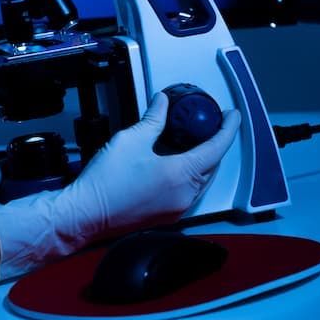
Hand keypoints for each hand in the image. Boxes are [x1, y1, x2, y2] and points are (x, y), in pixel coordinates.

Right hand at [0, 91, 240, 280]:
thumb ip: (153, 120)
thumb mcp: (131, 140)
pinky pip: (188, 191)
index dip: (228, 128)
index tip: (233, 114)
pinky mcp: (167, 216)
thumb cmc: (107, 179)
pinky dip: (189, 174)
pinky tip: (175, 163)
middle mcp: (186, 195)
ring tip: (193, 141)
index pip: (217, 148)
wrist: (86, 214)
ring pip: (201, 180)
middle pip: (212, 165)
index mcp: (182, 175)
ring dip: (202, 160)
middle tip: (209, 124)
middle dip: (215, 144)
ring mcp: (178, 209)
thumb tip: (163, 102)